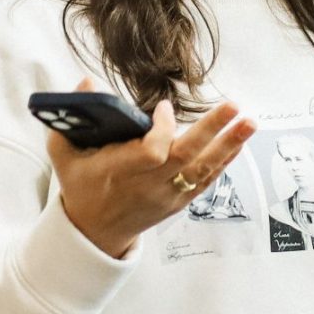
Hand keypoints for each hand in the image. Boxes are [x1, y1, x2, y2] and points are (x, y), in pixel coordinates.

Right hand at [43, 77, 255, 259]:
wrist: (95, 232)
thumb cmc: (80, 186)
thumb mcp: (63, 154)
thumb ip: (69, 120)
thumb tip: (86, 81)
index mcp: (120, 172)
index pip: (150, 153)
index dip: (162, 130)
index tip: (163, 107)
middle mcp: (148, 185)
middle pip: (186, 157)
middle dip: (212, 130)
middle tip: (233, 106)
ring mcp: (167, 195)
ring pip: (203, 169)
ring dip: (229, 144)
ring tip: (249, 122)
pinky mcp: (179, 200)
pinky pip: (207, 179)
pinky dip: (224, 160)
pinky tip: (240, 141)